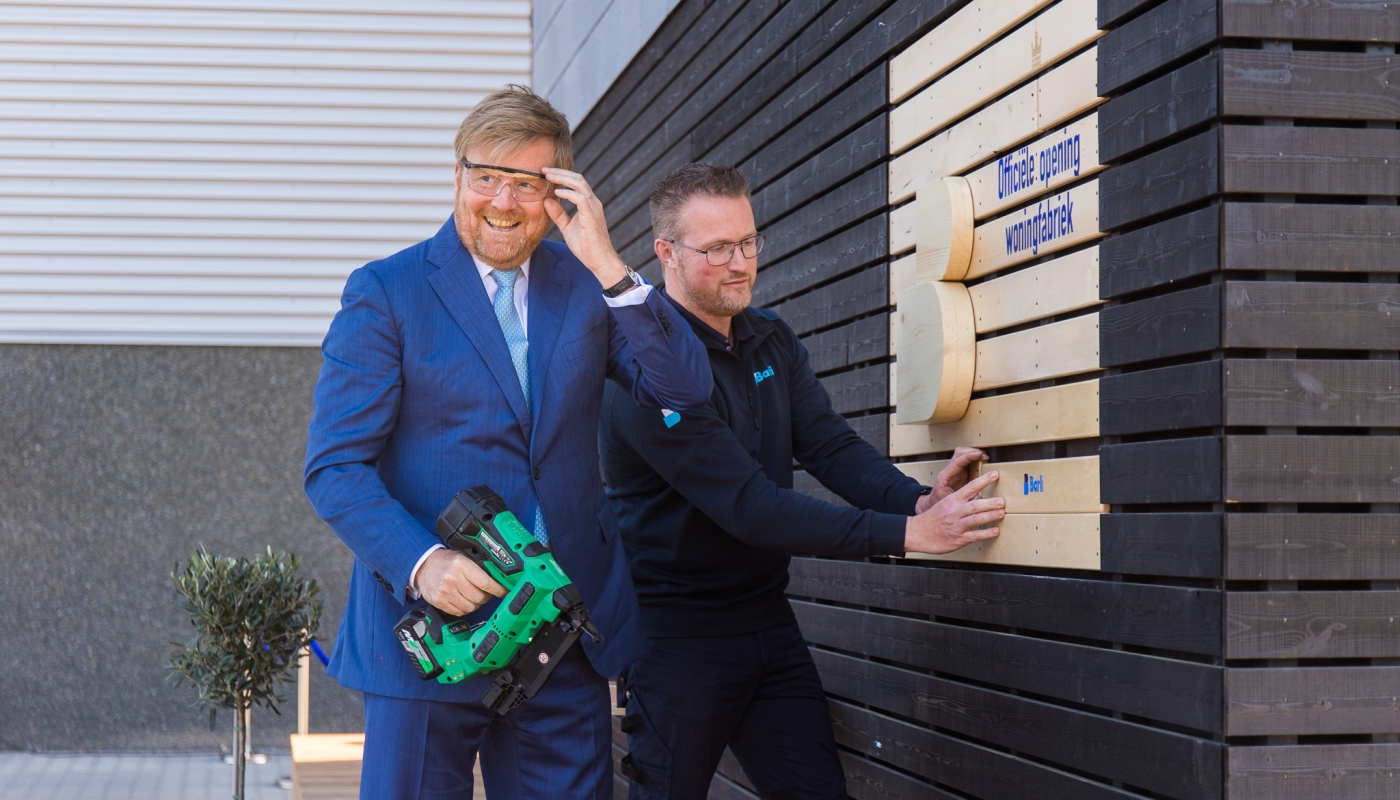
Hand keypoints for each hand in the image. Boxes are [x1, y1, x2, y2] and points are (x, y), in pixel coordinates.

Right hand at [415, 549, 505, 615]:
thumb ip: (479, 568)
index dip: (499, 590)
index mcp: (461, 565)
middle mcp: (453, 579)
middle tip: (484, 592)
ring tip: (472, 596)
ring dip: (475, 604)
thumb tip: (499, 579)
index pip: (486, 582)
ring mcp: (445, 592)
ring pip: (471, 607)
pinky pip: (459, 612)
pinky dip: (465, 608)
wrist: (424, 565)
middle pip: (480, 597)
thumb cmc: (446, 561)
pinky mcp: (439, 602)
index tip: (504, 591)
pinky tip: (463, 600)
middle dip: (486, 596)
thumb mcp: (463, 558)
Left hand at [542, 168, 627, 286]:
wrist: (599, 261)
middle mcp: (593, 202)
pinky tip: (556, 192)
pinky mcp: (592, 216)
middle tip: (544, 169)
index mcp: (588, 204)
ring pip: (580, 184)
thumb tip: (547, 200)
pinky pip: (580, 199)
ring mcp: (594, 208)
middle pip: (578, 179)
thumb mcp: (567, 227)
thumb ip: (558, 214)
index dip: (561, 176)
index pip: (575, 183)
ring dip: (563, 178)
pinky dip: (568, 193)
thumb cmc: (586, 246)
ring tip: (548, 176)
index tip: (545, 173)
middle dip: (560, 172)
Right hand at [904, 471, 1004, 554]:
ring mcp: (957, 526)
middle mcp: (955, 512)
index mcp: (952, 500)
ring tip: (1001, 513)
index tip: (994, 474)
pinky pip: (974, 536)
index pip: (970, 487)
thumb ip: (961, 500)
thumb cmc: (932, 519)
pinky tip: (995, 531)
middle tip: (1002, 500)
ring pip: (976, 519)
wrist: (917, 533)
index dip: (983, 480)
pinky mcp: (958, 539)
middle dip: (990, 503)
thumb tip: (978, 495)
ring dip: (990, 516)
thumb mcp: (944, 504)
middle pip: (975, 505)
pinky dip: (986, 533)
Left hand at [932, 446, 988, 503]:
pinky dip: (974, 459)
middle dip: (973, 452)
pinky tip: (982, 461)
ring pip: (963, 455)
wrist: (933, 503)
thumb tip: (978, 499)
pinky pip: (966, 461)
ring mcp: (954, 470)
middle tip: (985, 456)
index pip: (957, 461)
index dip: (969, 456)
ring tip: (984, 458)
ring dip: (974, 454)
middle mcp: (949, 470)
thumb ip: (963, 499)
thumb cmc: (940, 502)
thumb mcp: (951, 502)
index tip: (979, 454)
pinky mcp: (959, 472)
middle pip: (960, 453)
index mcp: (945, 476)